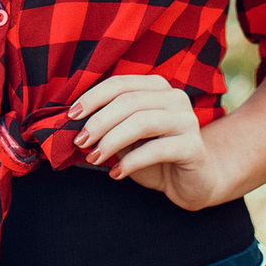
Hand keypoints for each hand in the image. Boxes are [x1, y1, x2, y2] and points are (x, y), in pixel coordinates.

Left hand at [68, 74, 225, 210]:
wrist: (192, 182)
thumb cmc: (154, 156)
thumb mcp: (127, 137)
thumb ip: (109, 126)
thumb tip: (76, 124)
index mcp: (157, 87)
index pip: (120, 83)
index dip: (93, 97)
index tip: (71, 115)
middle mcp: (175, 97)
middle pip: (129, 101)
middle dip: (99, 121)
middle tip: (80, 141)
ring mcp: (187, 120)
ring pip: (141, 122)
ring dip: (111, 140)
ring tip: (94, 157)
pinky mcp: (194, 146)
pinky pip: (156, 149)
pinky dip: (131, 162)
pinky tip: (116, 173)